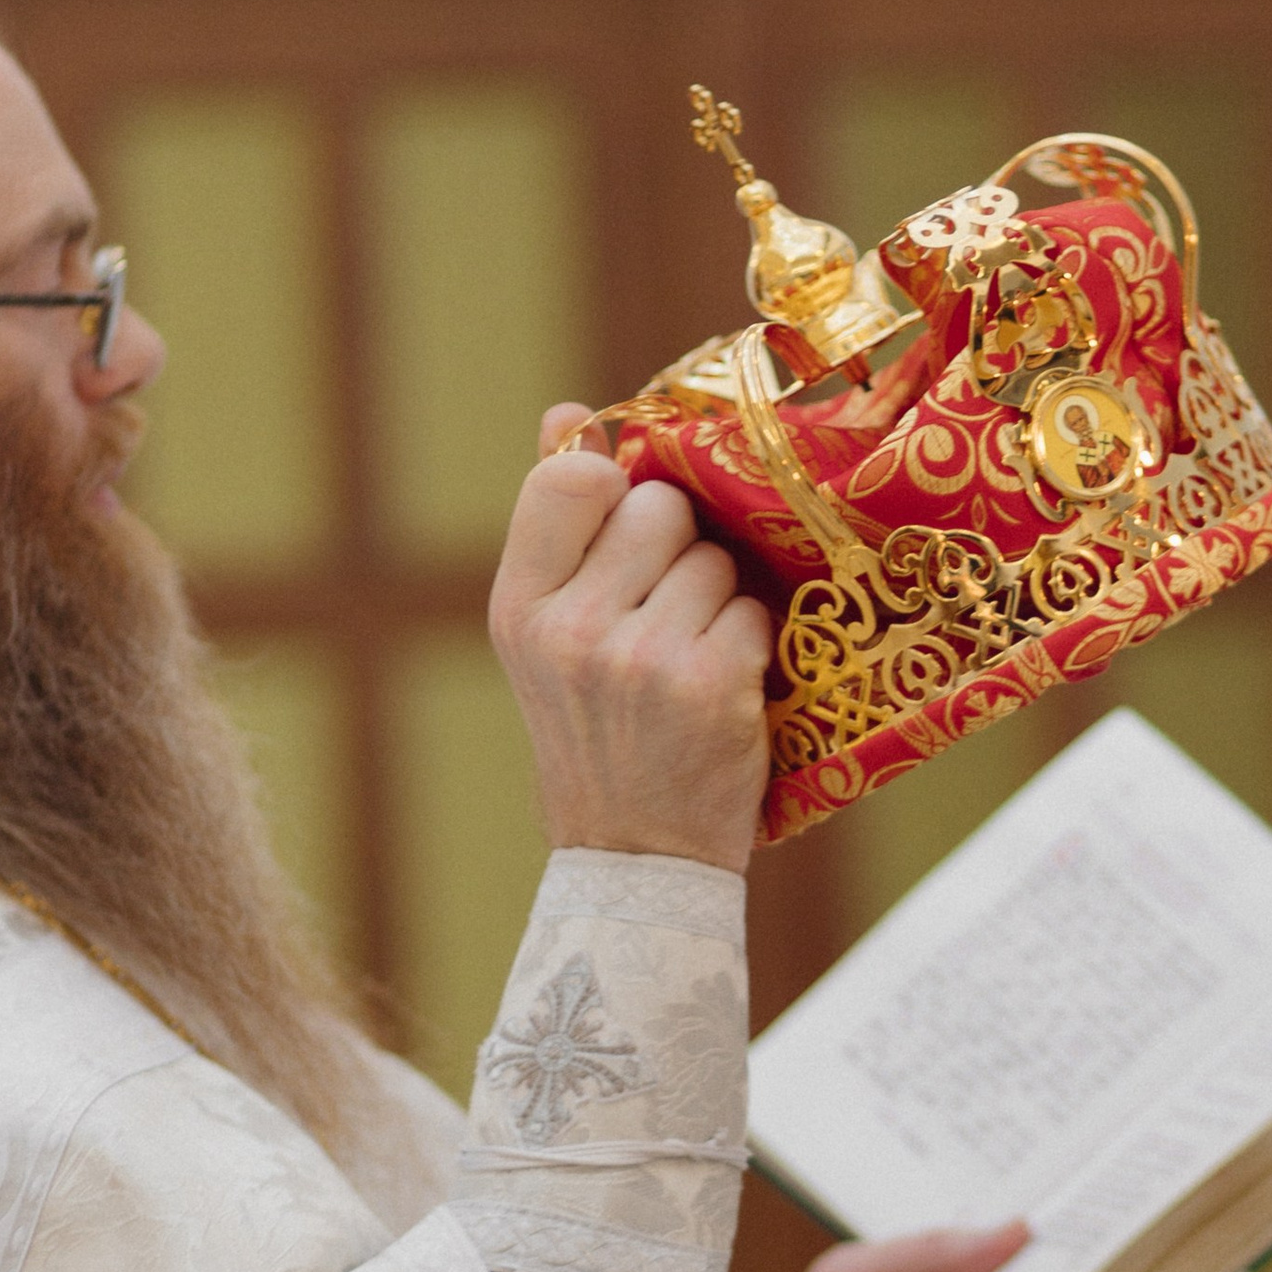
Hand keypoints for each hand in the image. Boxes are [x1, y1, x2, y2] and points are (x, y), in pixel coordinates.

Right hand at [487, 405, 772, 874]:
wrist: (634, 860)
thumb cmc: (595, 736)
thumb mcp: (547, 638)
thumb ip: (556, 525)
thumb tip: (566, 412)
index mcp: (518, 608)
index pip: (569, 478)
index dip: (613, 485)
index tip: (622, 525)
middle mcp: (572, 627)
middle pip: (659, 507)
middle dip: (677, 547)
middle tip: (663, 610)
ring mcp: (642, 657)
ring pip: (715, 560)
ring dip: (719, 599)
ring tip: (690, 656)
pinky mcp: (710, 685)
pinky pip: (753, 610)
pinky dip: (751, 643)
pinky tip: (724, 687)